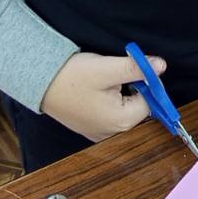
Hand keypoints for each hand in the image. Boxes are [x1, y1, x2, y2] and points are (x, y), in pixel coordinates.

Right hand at [41, 51, 165, 141]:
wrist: (36, 82)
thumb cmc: (71, 77)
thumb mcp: (107, 68)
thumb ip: (136, 68)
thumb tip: (160, 66)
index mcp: (121, 121)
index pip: (150, 101)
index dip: (145, 82)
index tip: (133, 68)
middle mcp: (111, 132)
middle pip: (136, 107)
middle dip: (131, 87)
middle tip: (113, 74)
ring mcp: (98, 132)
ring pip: (122, 108)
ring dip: (118, 92)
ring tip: (101, 81)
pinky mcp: (88, 127)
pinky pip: (107, 113)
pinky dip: (106, 100)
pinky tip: (93, 90)